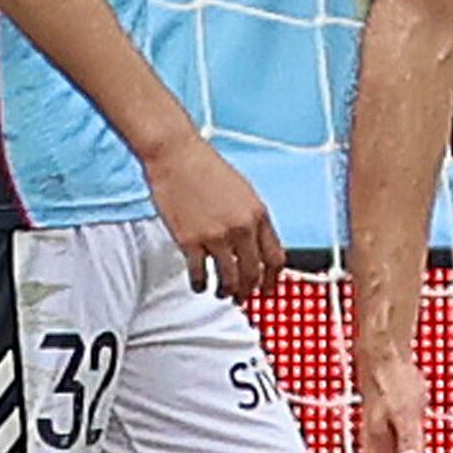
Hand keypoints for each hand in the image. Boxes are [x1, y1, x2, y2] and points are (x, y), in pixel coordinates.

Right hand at [142, 121, 284, 298]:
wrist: (177, 154)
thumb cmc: (205, 167)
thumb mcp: (243, 191)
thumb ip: (252, 218)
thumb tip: (255, 244)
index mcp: (258, 214)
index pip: (275, 258)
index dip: (273, 279)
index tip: (268, 289)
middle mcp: (241, 227)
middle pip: (253, 273)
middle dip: (250, 291)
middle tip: (244, 298)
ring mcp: (216, 236)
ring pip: (229, 280)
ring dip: (227, 292)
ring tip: (222, 293)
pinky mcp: (191, 241)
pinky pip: (200, 275)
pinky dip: (201, 285)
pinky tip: (200, 284)